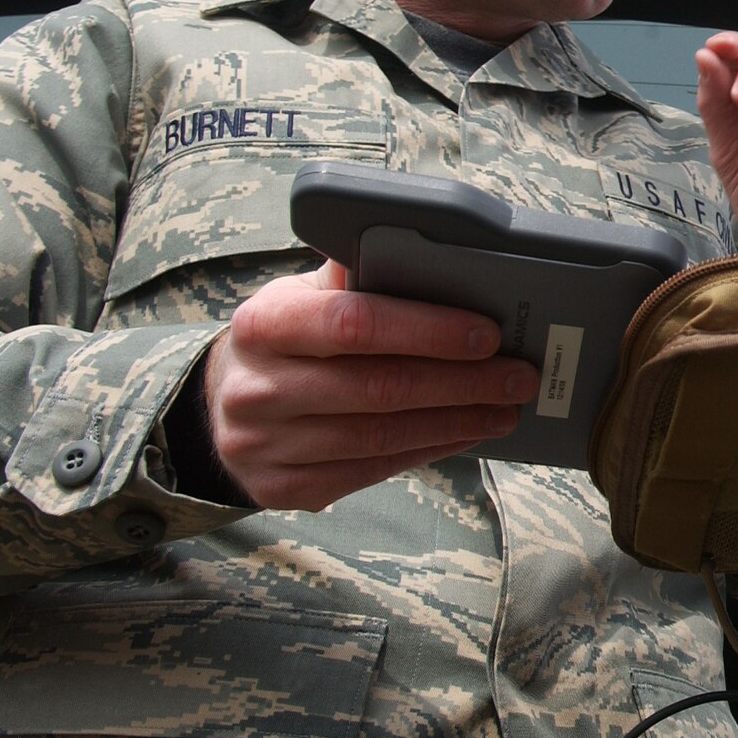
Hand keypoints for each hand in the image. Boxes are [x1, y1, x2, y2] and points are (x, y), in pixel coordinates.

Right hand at [201, 261, 537, 509]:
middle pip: (379, 387)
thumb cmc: (286, 338)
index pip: (355, 323)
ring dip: (456, 422)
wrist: (218, 405)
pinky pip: (371, 470)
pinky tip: (465, 433)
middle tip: (518, 377)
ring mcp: (265, 445)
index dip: (428, 330)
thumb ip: (356, 275)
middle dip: (462, 382)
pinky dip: (428, 450)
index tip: (488, 334)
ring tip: (505, 408)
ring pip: (380, 435)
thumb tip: (428, 249)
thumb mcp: (303, 295)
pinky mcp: (284, 488)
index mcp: (265, 323)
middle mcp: (258, 387)